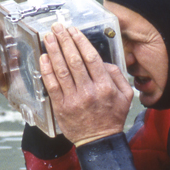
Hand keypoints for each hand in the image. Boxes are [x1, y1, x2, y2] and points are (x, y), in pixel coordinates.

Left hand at [40, 23, 133, 144]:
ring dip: (54, 51)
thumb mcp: (125, 96)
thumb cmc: (112, 117)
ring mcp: (74, 99)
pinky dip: (47, 70)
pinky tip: (43, 58)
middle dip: (64, 41)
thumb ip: (118, 75)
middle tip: (57, 28)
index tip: (73, 30)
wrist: (99, 141)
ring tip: (48, 37)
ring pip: (62, 70)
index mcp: (105, 86)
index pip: (91, 58)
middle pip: (74, 60)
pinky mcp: (62, 107)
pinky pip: (52, 85)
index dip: (80, 41)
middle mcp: (89, 91)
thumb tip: (104, 62)